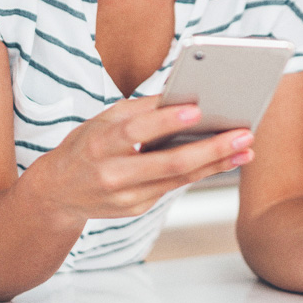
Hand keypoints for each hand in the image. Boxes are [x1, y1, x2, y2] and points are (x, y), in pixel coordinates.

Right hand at [30, 96, 253, 223]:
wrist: (56, 194)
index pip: (136, 130)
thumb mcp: (101, 120)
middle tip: (243, 134)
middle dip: (210, 149)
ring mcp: (125, 196)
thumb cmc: (85, 145)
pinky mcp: (136, 208)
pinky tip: (225, 160)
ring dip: (217, 163)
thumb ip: (140, 109)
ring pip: (179, 178)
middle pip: (168, 162)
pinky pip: (174, 186)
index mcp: (99, 143)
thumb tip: (182, 93)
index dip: (166, 121)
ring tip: (246, 149)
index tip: (197, 110)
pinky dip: (201, 172)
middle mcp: (112, 173)